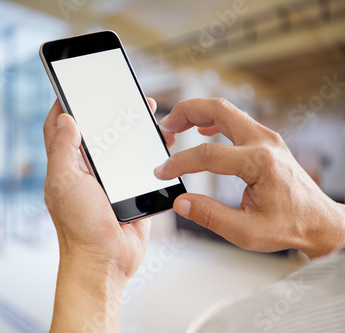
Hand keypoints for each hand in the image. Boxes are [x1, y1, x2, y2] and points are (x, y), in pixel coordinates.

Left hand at [43, 97, 172, 331]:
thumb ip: (63, 150)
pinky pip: (141, 165)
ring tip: (144, 110)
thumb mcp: (65, 183)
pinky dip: (150, 151)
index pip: (59, 129)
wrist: (106, 261)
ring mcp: (110, 180)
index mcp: (67, 166)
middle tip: (118, 92)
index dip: (63, 106)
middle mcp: (86, 171)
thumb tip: (65, 118)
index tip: (71, 86)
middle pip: (95, 133)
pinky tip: (161, 140)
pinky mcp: (131, 190)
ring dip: (131, 128)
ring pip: (120, 147)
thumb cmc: (79, 226)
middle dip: (105, 112)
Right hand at [154, 98, 344, 258]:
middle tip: (165, 126)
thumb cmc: (290, 225)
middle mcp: (264, 142)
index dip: (179, 162)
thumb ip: (210, 216)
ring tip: (175, 125)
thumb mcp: (246, 231)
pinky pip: (234, 120)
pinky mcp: (265, 141)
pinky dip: (212, 120)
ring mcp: (266, 138)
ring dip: (197, 113)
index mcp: (259, 163)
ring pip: (226, 110)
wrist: (318, 221)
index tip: (163, 172)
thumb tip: (181, 202)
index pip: (208, 154)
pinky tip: (200, 130)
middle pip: (218, 110)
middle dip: (185, 112)